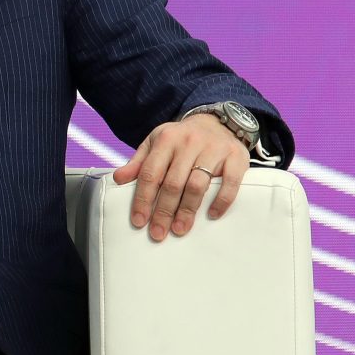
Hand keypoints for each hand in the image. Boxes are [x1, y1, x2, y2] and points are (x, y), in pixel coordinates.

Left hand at [112, 113, 249, 241]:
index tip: (139, 221)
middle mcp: (189, 142)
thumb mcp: (156, 143)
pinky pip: (229, 182)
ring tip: (180, 229)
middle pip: (173, 183)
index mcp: (166, 139)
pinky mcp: (236, 157)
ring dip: (187, 210)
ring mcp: (214, 149)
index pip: (151, 173)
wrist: (216, 122)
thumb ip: (138, 162)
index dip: (143, 199)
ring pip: (197, 184)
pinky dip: (221, 201)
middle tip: (158, 233)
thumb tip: (117, 179)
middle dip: (163, 211)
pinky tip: (212, 215)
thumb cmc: (181, 139)